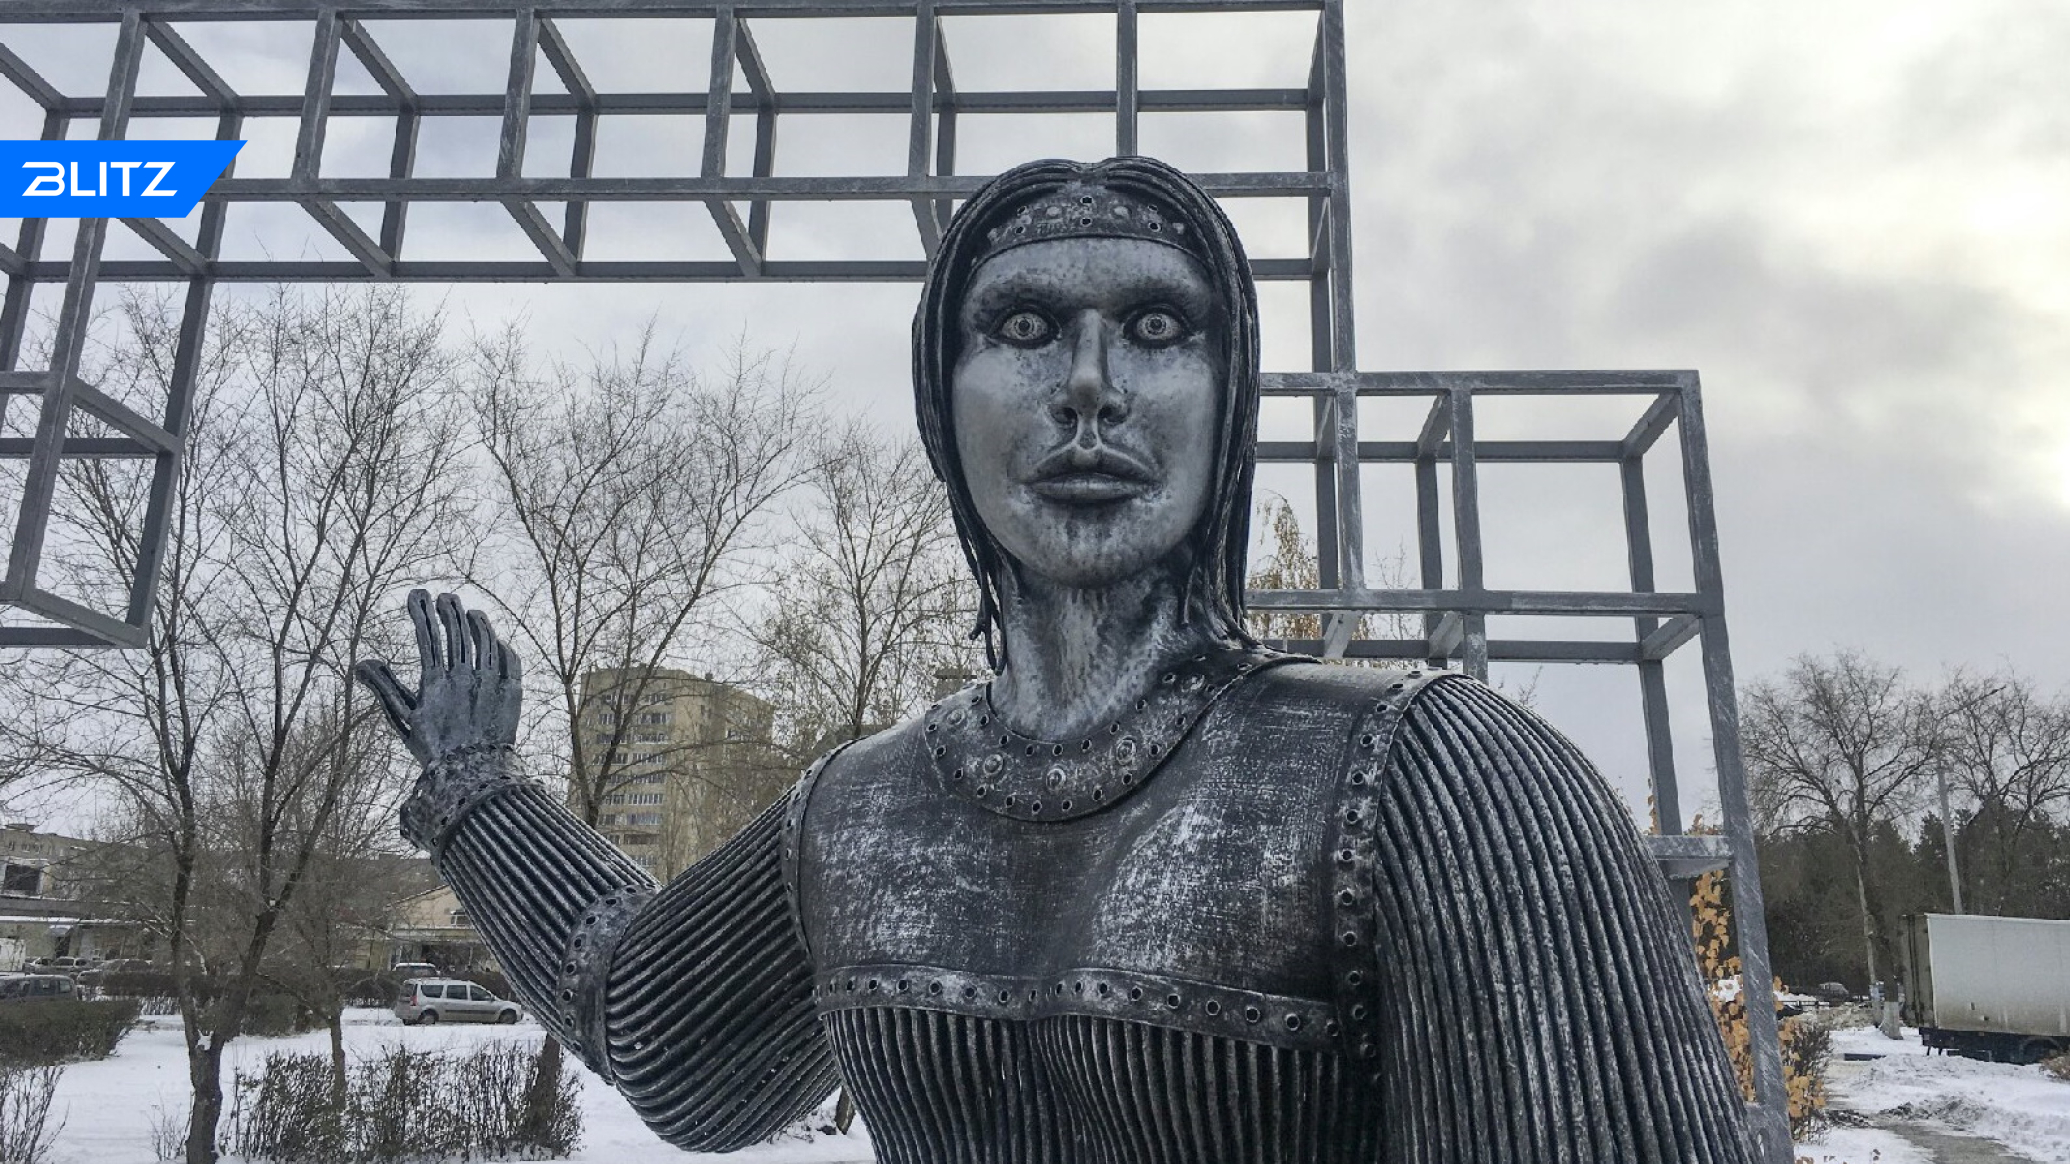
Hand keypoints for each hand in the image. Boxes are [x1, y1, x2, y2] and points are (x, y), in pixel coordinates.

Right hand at [355, 590, 521, 766]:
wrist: (473, 774)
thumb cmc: (433, 748)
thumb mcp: (403, 719)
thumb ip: (383, 687)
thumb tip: (360, 663)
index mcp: (436, 681)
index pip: (428, 636)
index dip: (421, 612)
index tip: (417, 595)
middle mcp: (465, 677)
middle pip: (457, 633)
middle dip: (449, 611)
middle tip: (444, 597)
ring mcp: (491, 682)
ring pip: (485, 641)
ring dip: (477, 623)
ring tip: (469, 612)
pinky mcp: (512, 692)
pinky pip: (509, 661)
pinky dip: (501, 646)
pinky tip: (496, 640)